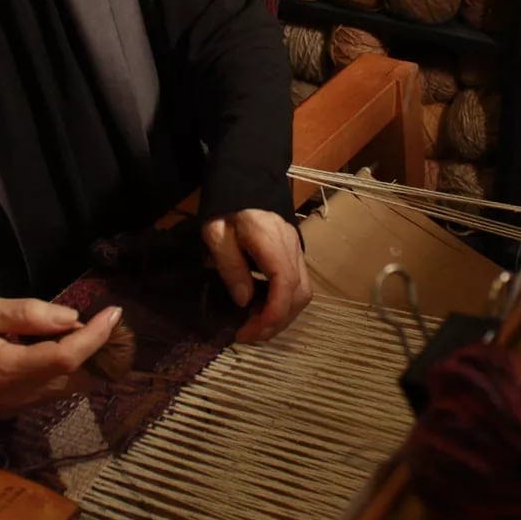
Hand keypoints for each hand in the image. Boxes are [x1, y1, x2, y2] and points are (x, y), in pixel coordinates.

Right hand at [0, 296, 120, 417]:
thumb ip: (26, 314)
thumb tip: (70, 318)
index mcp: (6, 370)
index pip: (64, 357)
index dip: (94, 336)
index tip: (113, 313)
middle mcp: (17, 396)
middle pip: (75, 377)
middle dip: (96, 350)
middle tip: (102, 320)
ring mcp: (17, 408)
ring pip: (69, 388)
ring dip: (85, 361)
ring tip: (86, 331)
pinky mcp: (16, 410)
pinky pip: (55, 392)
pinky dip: (68, 371)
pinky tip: (63, 348)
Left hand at [202, 209, 311, 342]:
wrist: (244, 184)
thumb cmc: (227, 210)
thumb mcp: (216, 234)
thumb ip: (230, 266)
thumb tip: (244, 302)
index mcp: (271, 239)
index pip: (285, 282)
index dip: (273, 312)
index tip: (250, 331)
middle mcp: (292, 247)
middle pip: (300, 293)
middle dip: (277, 321)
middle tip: (247, 335)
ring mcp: (296, 250)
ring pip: (303, 293)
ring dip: (282, 316)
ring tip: (253, 326)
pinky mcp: (294, 255)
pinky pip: (298, 286)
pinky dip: (283, 304)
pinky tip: (261, 310)